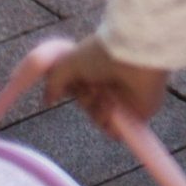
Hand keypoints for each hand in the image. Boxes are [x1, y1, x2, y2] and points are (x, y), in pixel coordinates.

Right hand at [43, 34, 169, 135]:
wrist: (132, 56)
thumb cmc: (101, 55)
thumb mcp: (67, 62)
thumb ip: (54, 81)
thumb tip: (47, 100)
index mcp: (98, 70)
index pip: (80, 90)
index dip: (76, 90)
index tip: (77, 84)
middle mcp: (111, 84)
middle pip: (88, 106)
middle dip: (88, 100)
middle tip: (95, 87)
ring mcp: (125, 99)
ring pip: (100, 119)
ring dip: (98, 110)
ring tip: (106, 96)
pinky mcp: (138, 112)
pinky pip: (117, 131)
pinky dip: (111, 126)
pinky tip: (111, 110)